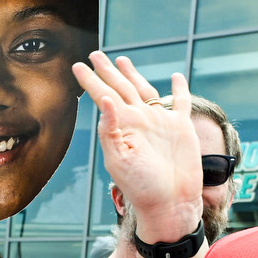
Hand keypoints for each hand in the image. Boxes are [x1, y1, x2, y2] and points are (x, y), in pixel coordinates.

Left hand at [73, 54, 200, 240]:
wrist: (170, 203)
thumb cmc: (142, 187)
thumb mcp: (118, 160)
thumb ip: (110, 130)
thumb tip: (104, 99)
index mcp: (122, 126)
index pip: (103, 96)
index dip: (90, 81)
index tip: (76, 66)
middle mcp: (139, 120)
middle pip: (120, 88)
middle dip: (107, 71)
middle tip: (95, 54)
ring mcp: (159, 122)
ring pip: (145, 90)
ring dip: (133, 75)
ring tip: (122, 60)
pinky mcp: (181, 127)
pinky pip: (180, 102)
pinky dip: (179, 88)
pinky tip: (176, 77)